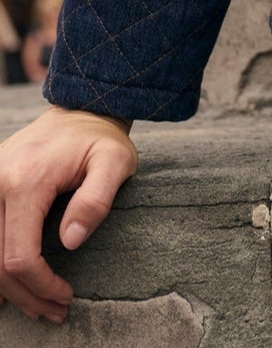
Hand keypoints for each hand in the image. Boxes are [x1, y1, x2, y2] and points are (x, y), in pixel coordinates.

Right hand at [0, 105, 136, 323]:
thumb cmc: (99, 138)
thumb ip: (96, 199)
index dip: (41, 284)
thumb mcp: (115, 162)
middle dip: (26, 295)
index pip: (20, 256)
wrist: (79, 108)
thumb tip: (70, 242)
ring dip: (10, 287)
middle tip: (56, 310)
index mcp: (26, 181)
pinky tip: (18, 283)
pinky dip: (0, 266)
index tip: (66, 295)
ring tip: (40, 304)